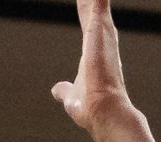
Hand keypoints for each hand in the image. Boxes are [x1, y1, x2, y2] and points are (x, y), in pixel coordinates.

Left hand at [54, 0, 137, 141]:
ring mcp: (102, 28)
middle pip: (91, 2)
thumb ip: (65, 89)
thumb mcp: (71, 95)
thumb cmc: (89, 107)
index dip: (83, 5)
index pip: (86, 18)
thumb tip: (57, 90)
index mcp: (95, 48)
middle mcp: (102, 35)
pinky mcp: (100, 24)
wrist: (103, 112)